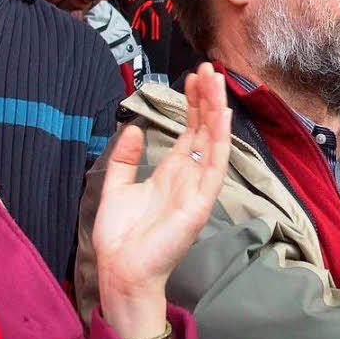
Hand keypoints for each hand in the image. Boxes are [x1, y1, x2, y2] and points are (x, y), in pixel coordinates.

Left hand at [93, 62, 231, 338]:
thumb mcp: (117, 185)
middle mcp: (189, 177)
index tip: (192, 78)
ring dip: (216, 110)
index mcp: (172, 173)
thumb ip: (126, 157)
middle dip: (207, 99)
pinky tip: (222, 116)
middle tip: (208, 68)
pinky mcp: (200, 204)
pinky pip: (214, 167)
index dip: (192, 104)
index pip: (189, 132)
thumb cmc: (121, 236)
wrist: (120, 270)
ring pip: (213, 142)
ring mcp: (197, 190)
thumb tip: (133, 128)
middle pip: (204, 130)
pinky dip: (219, 141)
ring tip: (216, 80)